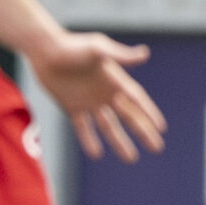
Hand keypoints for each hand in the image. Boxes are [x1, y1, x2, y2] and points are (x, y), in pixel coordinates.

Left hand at [31, 32, 166, 161]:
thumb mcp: (98, 49)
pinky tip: (96, 153)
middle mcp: (105, 93)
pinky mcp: (71, 106)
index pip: (137, 100)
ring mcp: (89, 101)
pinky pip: (83, 128)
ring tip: (131, 159)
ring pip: (109, 126)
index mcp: (115, 80)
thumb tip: (145, 54)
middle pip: (129, 117)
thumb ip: (121, 55)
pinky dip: (89, 140)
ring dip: (120, 142)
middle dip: (143, 132)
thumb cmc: (72, 45)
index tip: (162, 128)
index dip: (150, 114)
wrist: (44, 50)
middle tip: (157, 148)